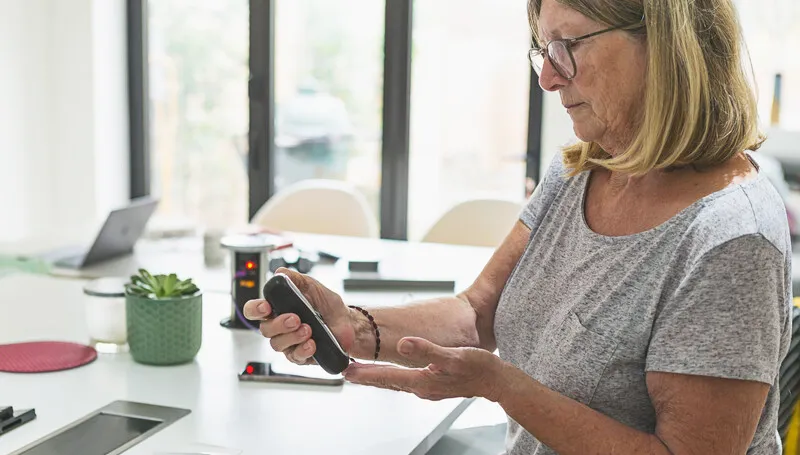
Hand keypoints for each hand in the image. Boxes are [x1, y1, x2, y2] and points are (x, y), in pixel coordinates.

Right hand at [243, 267, 355, 364]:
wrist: (347, 321)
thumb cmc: (326, 305)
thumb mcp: (312, 286)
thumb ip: (295, 279)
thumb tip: (280, 273)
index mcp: (277, 309)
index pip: (254, 310)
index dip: (255, 309)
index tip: (266, 307)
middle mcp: (279, 327)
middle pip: (265, 330)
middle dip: (279, 324)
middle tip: (295, 318)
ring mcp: (289, 342)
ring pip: (277, 345)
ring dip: (292, 336)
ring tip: (308, 329)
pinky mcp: (300, 355)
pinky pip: (294, 357)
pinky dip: (303, 349)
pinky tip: (312, 343)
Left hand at [343, 337, 504, 401]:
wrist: (498, 381)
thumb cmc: (479, 368)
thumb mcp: (453, 356)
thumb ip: (427, 350)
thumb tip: (404, 344)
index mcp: (423, 381)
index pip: (387, 378)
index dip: (365, 374)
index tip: (347, 371)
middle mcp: (422, 388)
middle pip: (387, 382)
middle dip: (366, 377)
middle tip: (346, 371)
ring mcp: (428, 388)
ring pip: (396, 382)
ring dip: (378, 377)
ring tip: (362, 371)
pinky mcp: (435, 385)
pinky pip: (407, 380)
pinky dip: (394, 376)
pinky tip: (392, 371)